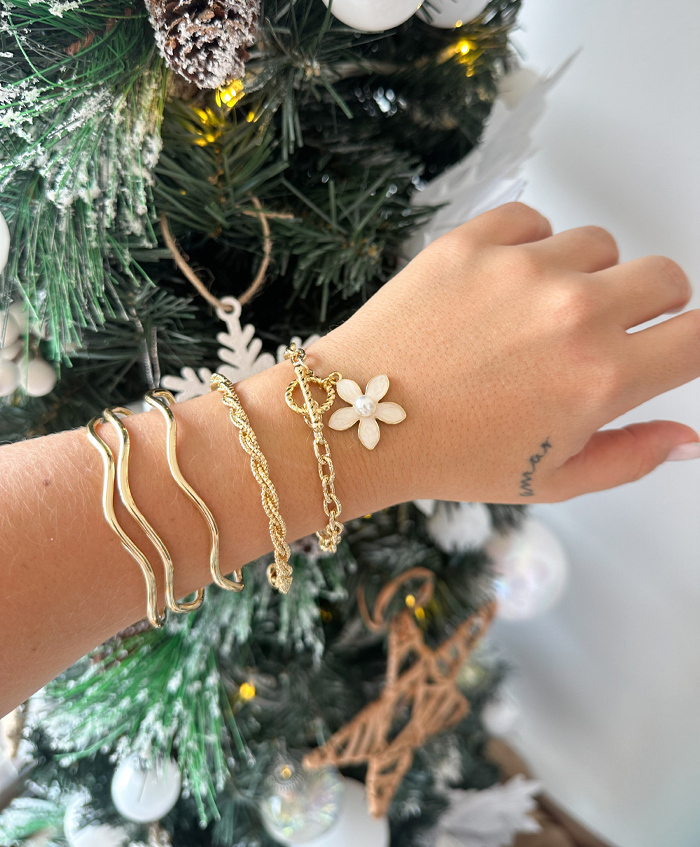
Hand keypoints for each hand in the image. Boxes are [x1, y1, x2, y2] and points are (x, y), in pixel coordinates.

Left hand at [314, 202, 699, 503]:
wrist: (358, 422)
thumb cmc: (451, 458)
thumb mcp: (549, 482)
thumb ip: (630, 457)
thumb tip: (688, 437)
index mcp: (601, 378)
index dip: (692, 342)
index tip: (669, 347)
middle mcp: (573, 313)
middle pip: (666, 276)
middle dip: (650, 305)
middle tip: (605, 331)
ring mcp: (522, 268)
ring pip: (598, 244)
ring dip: (584, 275)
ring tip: (536, 313)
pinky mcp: (472, 241)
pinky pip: (533, 221)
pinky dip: (529, 247)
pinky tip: (499, 286)